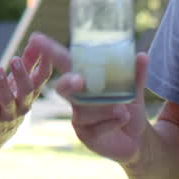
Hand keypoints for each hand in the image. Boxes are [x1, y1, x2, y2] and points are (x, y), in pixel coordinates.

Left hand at [0, 42, 53, 145]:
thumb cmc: (11, 101)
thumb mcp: (20, 83)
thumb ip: (28, 63)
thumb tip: (36, 41)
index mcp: (31, 94)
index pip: (42, 79)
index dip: (45, 64)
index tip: (44, 48)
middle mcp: (23, 104)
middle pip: (27, 91)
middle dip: (21, 75)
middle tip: (14, 59)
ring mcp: (9, 114)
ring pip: (8, 100)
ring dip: (2, 83)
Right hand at [25, 32, 151, 164]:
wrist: (138, 140)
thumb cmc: (129, 109)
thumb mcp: (134, 91)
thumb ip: (135, 75)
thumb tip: (142, 55)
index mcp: (84, 81)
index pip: (64, 63)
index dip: (49, 51)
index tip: (36, 38)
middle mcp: (76, 98)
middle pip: (63, 87)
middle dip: (68, 82)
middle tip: (79, 80)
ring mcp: (78, 117)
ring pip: (84, 109)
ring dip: (105, 108)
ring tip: (123, 111)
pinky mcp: (84, 135)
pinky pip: (95, 126)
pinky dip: (112, 122)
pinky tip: (122, 120)